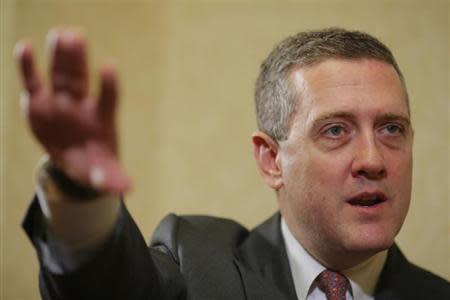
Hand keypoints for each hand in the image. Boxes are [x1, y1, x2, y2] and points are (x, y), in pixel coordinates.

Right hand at [15, 29, 130, 194]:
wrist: (77, 161)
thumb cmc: (96, 163)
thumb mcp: (105, 176)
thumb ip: (113, 180)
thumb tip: (126, 189)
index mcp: (102, 119)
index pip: (109, 98)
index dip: (109, 84)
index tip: (108, 67)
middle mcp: (82, 106)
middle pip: (81, 79)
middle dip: (78, 60)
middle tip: (76, 36)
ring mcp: (61, 102)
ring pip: (60, 75)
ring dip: (59, 56)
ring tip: (59, 33)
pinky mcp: (40, 104)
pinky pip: (33, 83)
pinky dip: (28, 67)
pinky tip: (24, 47)